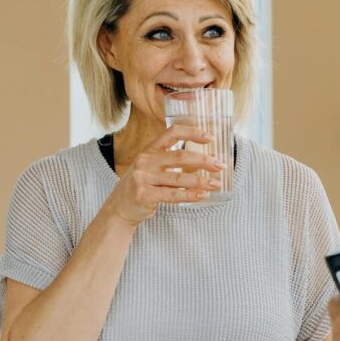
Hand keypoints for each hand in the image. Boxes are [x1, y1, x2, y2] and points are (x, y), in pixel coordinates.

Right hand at [104, 125, 225, 226]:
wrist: (120, 208)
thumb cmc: (142, 185)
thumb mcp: (154, 169)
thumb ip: (176, 163)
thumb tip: (207, 159)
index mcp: (149, 150)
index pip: (172, 133)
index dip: (192, 132)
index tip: (210, 138)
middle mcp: (145, 161)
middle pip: (180, 156)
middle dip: (203, 160)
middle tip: (219, 165)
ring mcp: (143, 178)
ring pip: (179, 178)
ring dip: (201, 181)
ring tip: (216, 184)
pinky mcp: (145, 195)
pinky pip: (173, 195)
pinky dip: (190, 196)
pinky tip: (203, 196)